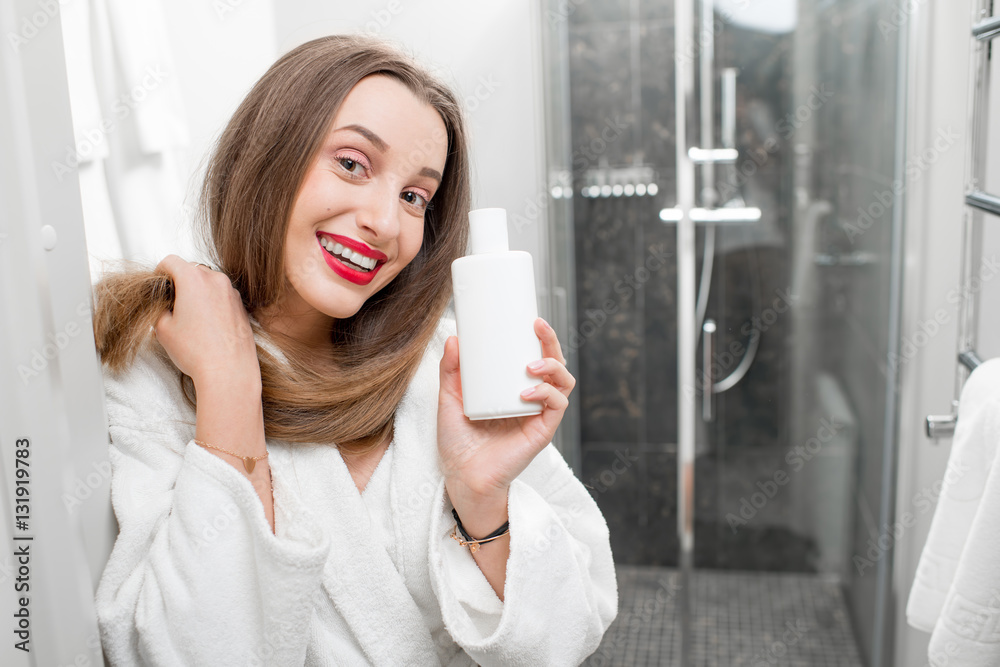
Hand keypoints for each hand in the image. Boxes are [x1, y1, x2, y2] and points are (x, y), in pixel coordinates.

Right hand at [152, 255, 260, 390]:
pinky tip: (207, 326)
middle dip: (180, 283)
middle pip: (191, 270)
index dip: (160, 273)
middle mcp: (216, 280)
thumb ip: (159, 308)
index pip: (171, 261)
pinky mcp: (241, 306)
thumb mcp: (162, 329)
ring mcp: (232, 292)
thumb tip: (163, 304)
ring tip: (190, 319)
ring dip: (198, 293)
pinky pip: (222, 296)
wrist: (229, 371)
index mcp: (194, 279)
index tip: (158, 285)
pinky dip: (212, 303)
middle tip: (171, 306)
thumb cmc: (198, 351)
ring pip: (208, 283)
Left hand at [437, 317, 575, 523]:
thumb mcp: (450, 399)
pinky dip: (546, 394)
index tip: (530, 319)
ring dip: (553, 366)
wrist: (462, 478)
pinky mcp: (542, 431)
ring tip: (532, 364)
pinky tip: (527, 392)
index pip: (535, 357)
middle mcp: (531, 399)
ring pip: (563, 382)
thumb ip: (451, 371)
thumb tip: (454, 339)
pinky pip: (556, 406)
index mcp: (514, 389)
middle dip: (551, 342)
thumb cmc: (458, 443)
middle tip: (537, 326)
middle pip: (554, 364)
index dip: (539, 338)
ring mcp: (538, 414)